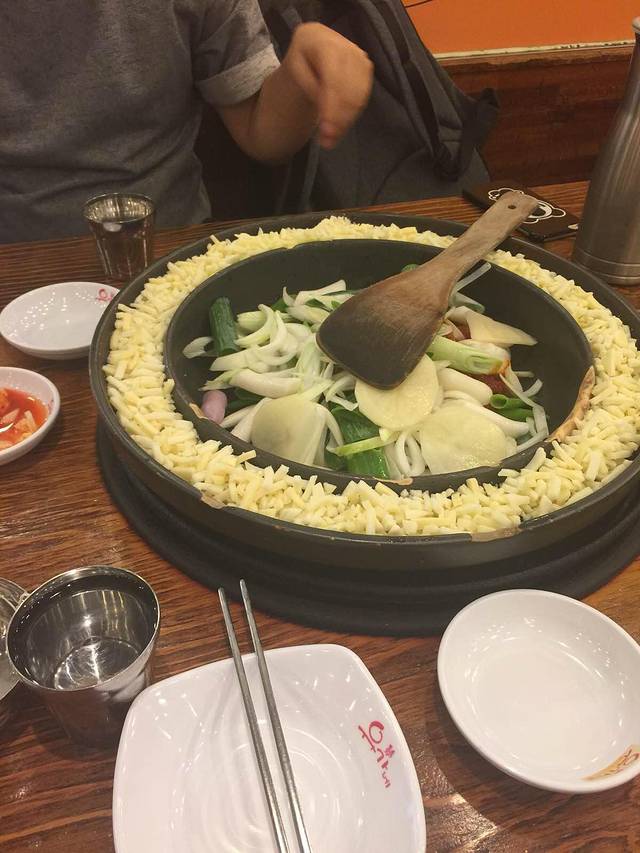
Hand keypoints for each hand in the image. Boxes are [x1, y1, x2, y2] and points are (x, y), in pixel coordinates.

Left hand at [281, 23, 373, 148]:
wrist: (312, 51)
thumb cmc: (301, 63)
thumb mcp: (296, 74)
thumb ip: (311, 89)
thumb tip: (329, 114)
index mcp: (318, 39)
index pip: (331, 76)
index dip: (331, 105)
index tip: (326, 129)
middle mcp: (343, 43)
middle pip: (347, 87)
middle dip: (339, 118)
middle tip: (327, 141)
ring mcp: (358, 54)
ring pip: (358, 94)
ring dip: (346, 120)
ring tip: (332, 138)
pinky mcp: (366, 66)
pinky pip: (364, 95)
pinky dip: (352, 114)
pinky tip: (340, 125)